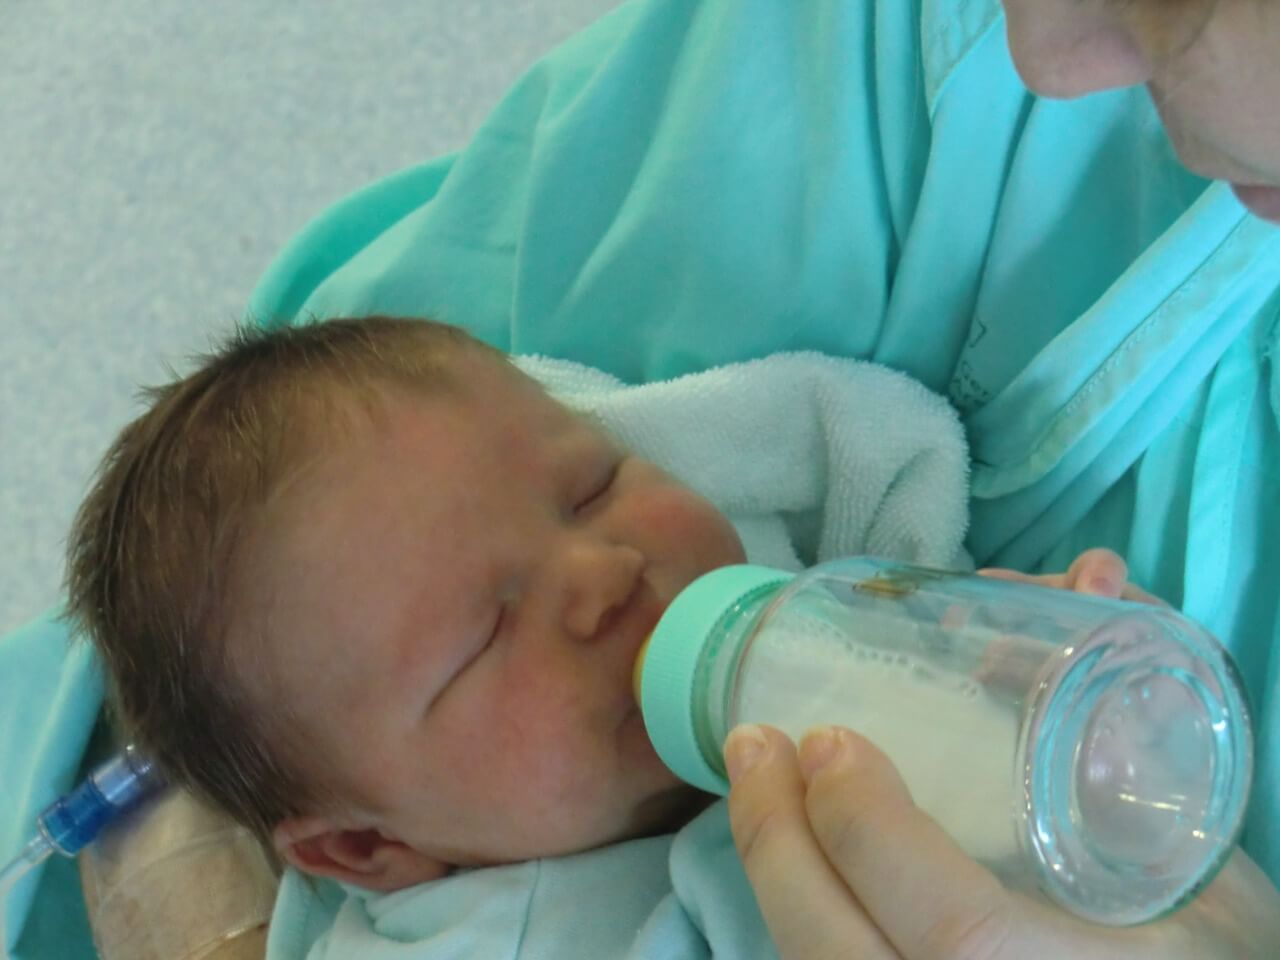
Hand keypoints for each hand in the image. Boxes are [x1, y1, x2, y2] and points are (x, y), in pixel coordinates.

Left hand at [723, 547, 1279, 957]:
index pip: (953, 930)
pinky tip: (781, 839)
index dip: (873, 834)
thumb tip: (1083, 583)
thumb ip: (1143, 721)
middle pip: (842, 957)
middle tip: (755, 740)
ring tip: (751, 777)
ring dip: (768, 869)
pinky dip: (795, 900)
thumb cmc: (1207, 936)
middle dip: (778, 843)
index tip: (831, 741)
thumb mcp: (1198, 845)